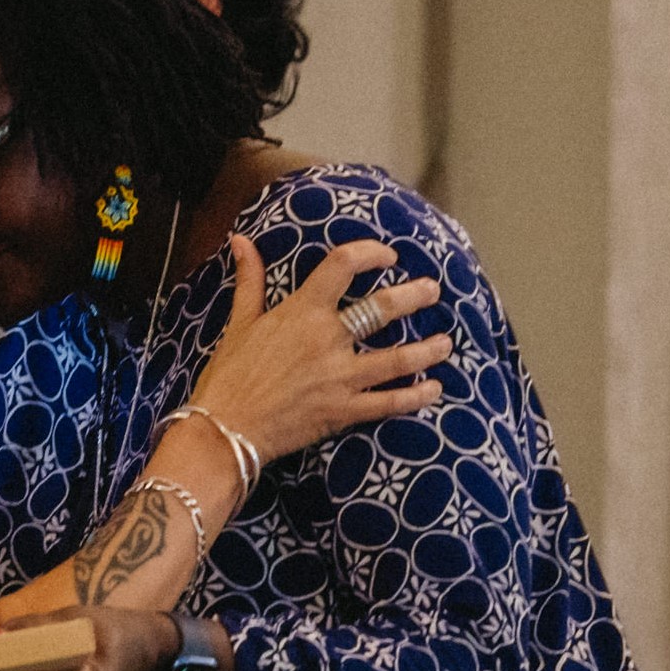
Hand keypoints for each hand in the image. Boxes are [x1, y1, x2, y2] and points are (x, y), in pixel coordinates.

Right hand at [188, 236, 452, 462]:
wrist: (223, 430)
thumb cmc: (228, 376)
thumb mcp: (238, 323)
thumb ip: (249, 280)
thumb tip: (241, 241)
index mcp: (302, 312)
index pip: (343, 265)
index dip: (371, 253)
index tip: (387, 256)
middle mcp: (327, 339)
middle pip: (384, 308)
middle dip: (415, 296)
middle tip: (432, 291)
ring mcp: (340, 376)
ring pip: (399, 358)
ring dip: (429, 349)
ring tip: (446, 343)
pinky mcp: (344, 410)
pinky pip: (390, 402)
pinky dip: (416, 396)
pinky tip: (434, 389)